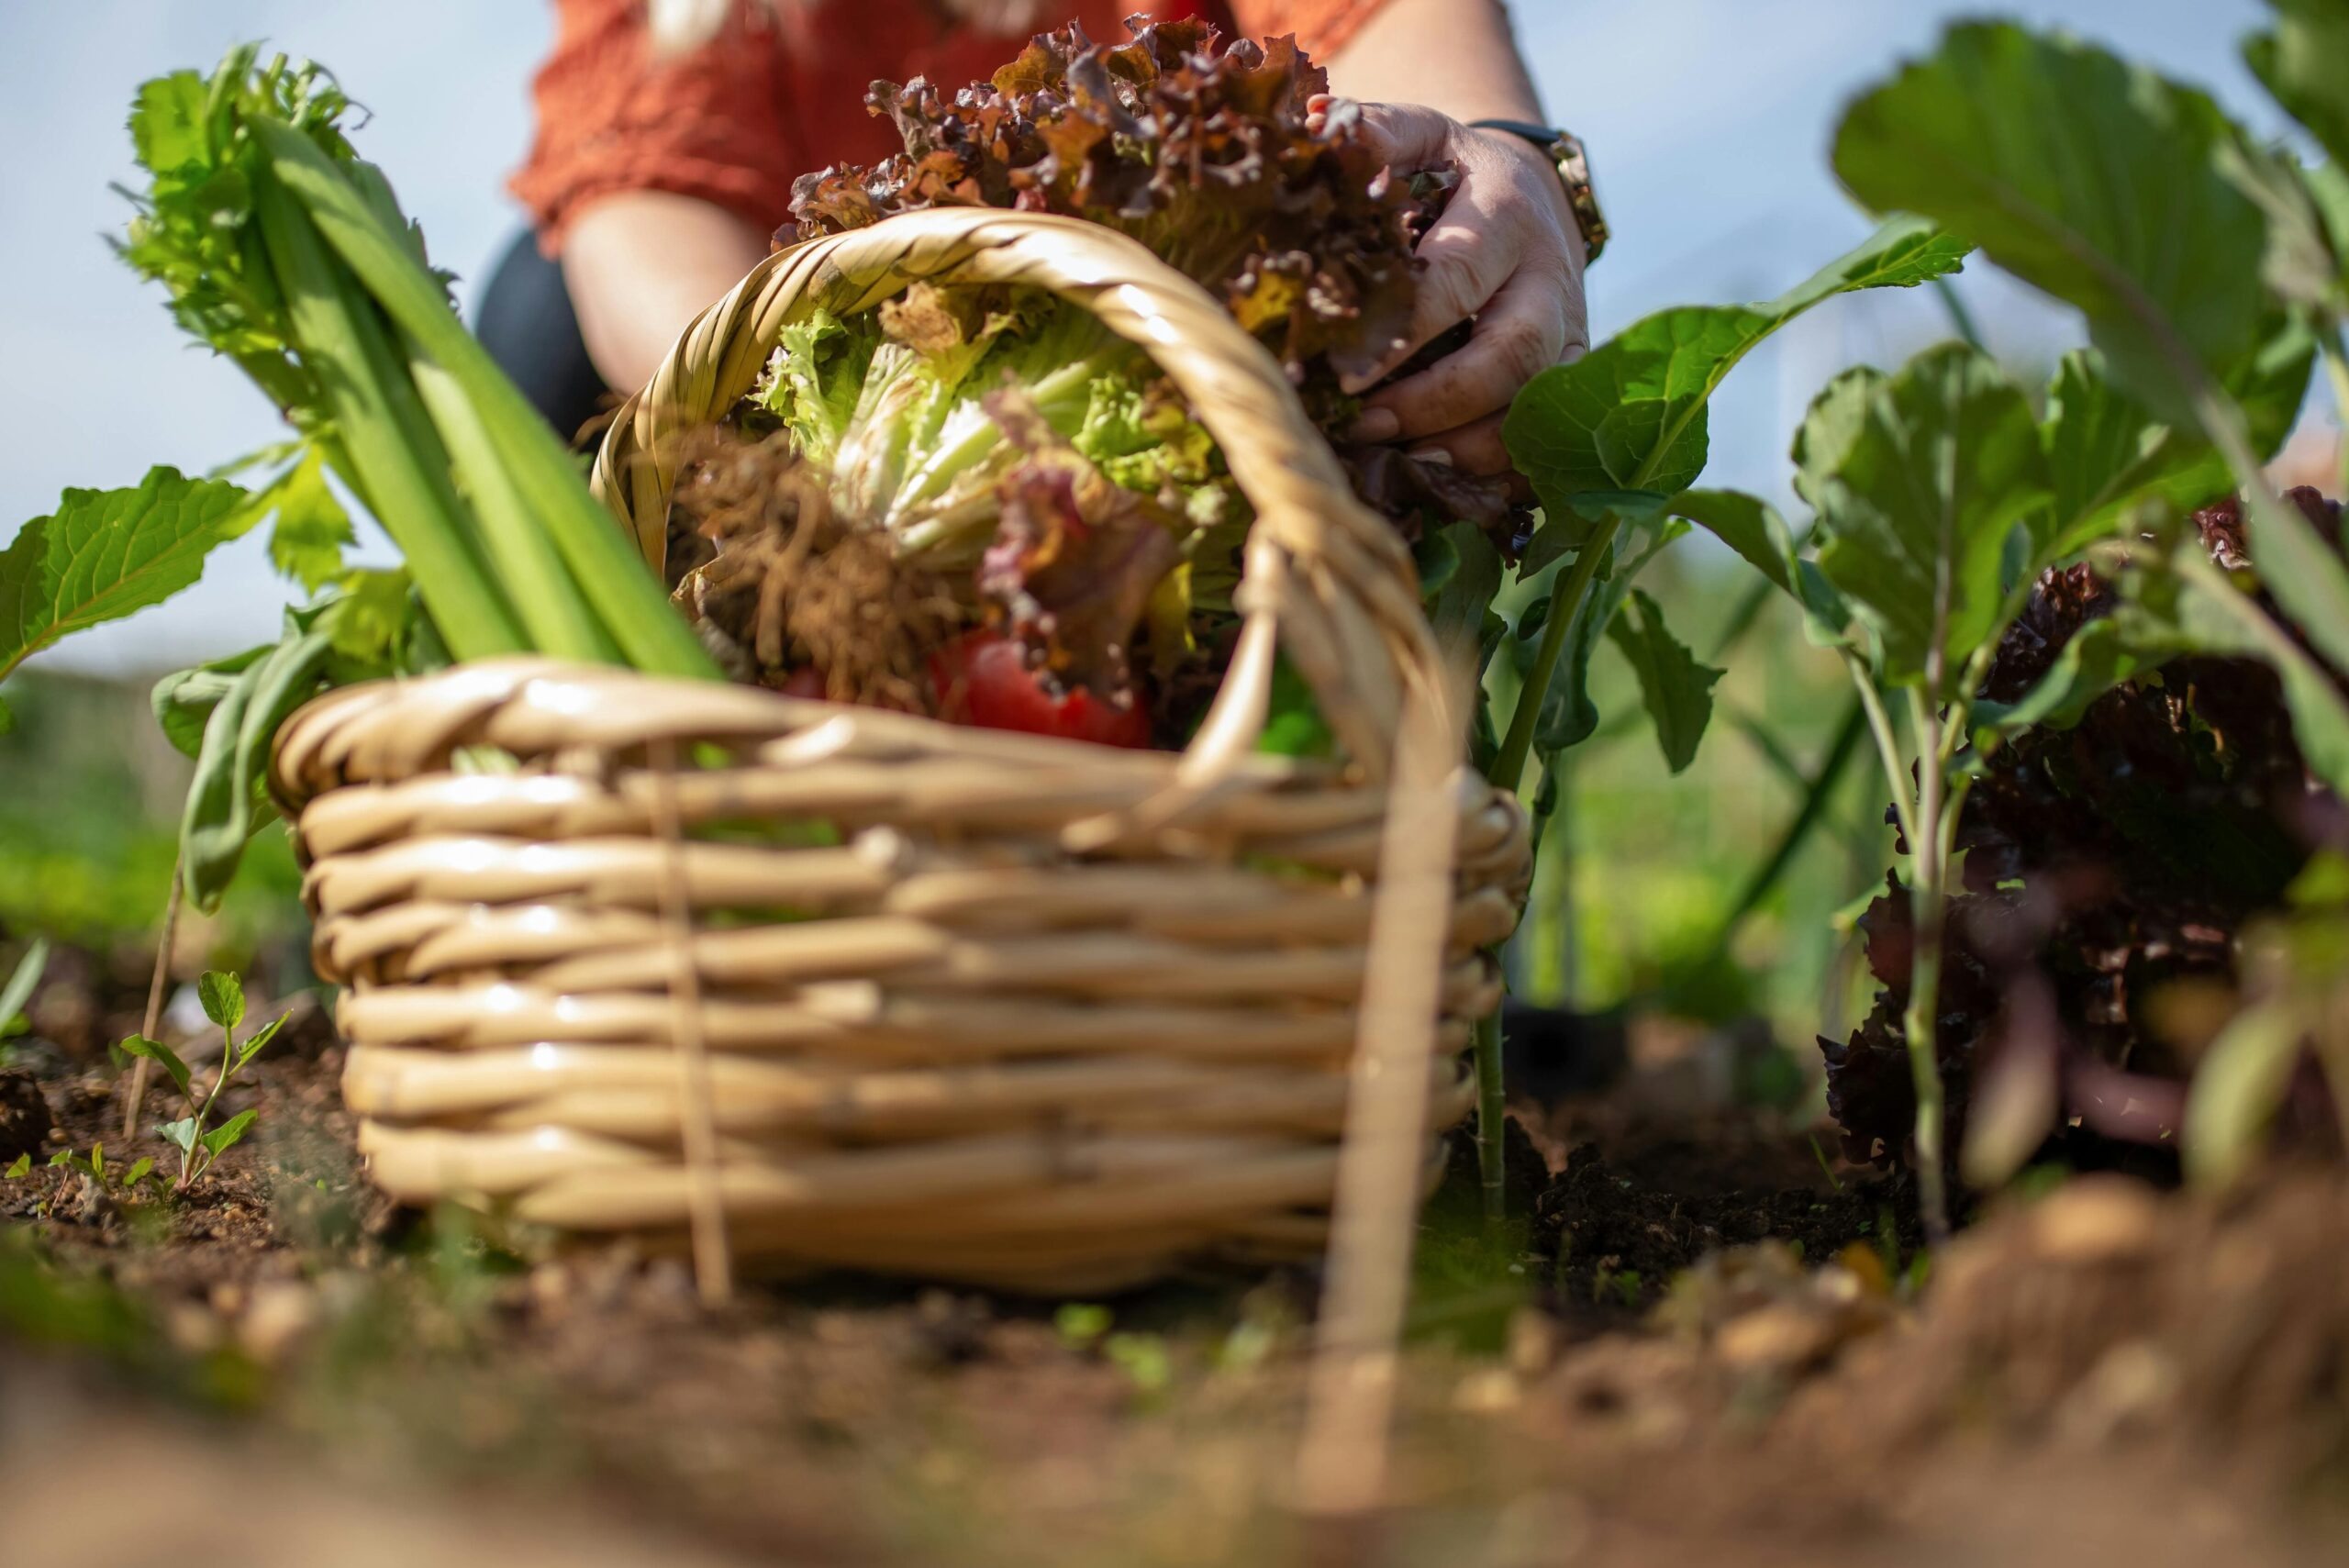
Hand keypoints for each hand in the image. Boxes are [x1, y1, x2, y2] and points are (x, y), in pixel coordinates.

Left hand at [1308, 97, 1589, 478]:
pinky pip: (1548, 437)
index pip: (1456, 281)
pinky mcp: (1572, 374)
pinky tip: (1446, 482)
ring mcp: (1570, 331)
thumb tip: (1319, 130)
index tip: (1343, 374)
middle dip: (1436, 403)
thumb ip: (1375, 135)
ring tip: (1400, 462)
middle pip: (1511, 356)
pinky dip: (1501, 469)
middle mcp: (1549, 277)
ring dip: (1468, 446)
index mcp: (1507, 213)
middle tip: (1365, 427)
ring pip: (1536, 406)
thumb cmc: (1455, 173)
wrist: (1533, 193)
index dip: (1401, 335)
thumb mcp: (1422, 136)